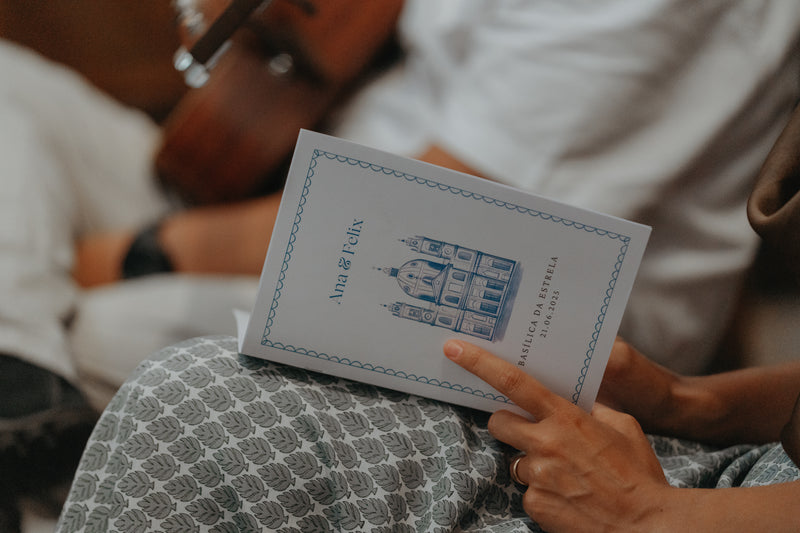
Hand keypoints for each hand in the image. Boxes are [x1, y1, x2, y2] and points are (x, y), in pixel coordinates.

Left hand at [444, 339, 670, 532]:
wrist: (648, 526)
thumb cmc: (639, 474)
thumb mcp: (623, 427)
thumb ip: (593, 409)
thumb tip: (577, 400)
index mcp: (566, 417)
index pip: (513, 382)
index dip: (478, 362)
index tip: (453, 348)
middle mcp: (545, 443)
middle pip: (498, 421)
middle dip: (506, 423)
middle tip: (528, 432)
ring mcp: (537, 475)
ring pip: (515, 460)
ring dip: (532, 463)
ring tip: (566, 474)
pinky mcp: (535, 504)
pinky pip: (527, 492)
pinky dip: (543, 493)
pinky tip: (569, 498)